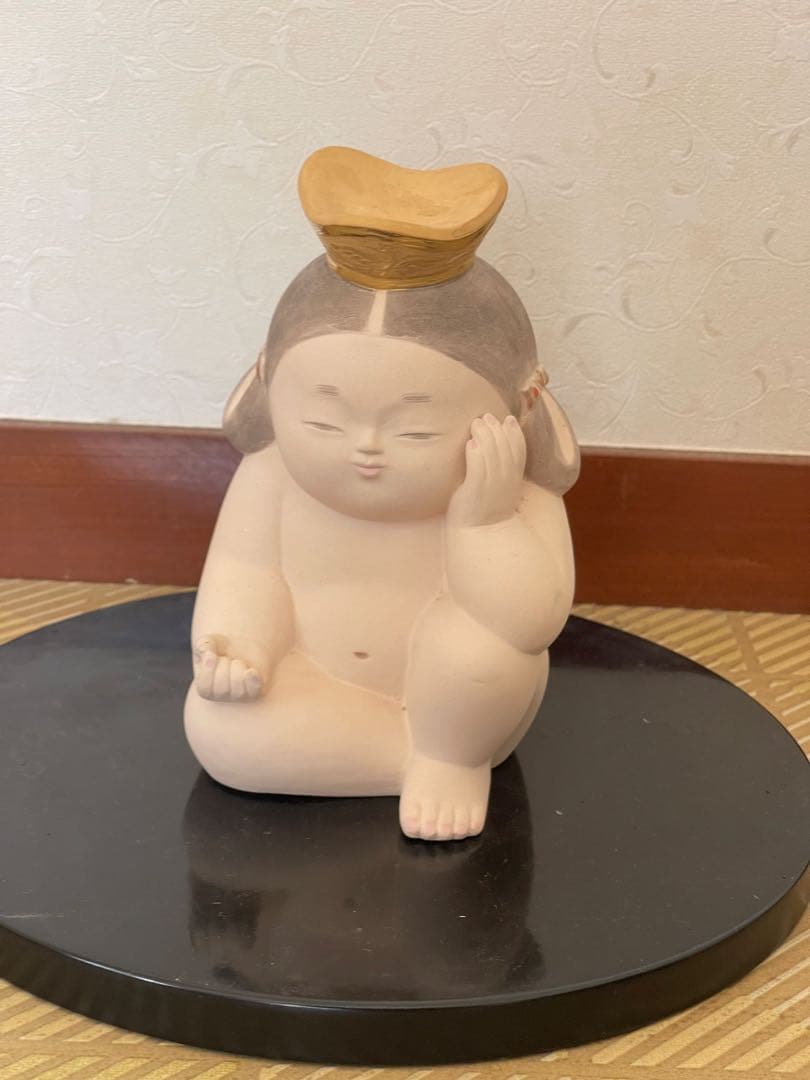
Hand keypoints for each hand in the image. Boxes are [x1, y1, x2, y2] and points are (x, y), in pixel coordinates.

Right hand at [192, 635, 265, 701]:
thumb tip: (207, 653)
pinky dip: (252, 680)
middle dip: (224, 665)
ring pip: (238, 689)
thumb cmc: (222, 647)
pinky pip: (254, 690)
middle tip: (227, 658)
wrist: (244, 646)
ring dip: (238, 667)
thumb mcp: (209, 642)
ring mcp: (239, 696)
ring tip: (237, 661)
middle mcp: (222, 696)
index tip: (212, 655)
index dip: (208, 670)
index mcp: (206, 688)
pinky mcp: (256, 691)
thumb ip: (203, 646)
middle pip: (222, 689)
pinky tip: (250, 671)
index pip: (205, 688)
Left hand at [448, 413, 526, 527]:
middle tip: (486, 417)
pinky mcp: (476, 489)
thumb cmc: (486, 513)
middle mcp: (506, 480)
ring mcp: (492, 485)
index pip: (519, 450)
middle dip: (496, 429)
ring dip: (484, 434)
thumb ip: (501, 474)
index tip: (508, 419)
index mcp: (514, 479)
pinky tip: (470, 443)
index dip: (515, 433)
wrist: (482, 536)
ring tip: (476, 423)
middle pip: (504, 447)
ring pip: (491, 452)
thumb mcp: (500, 491)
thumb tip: (495, 454)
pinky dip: (475, 451)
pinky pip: (478, 466)